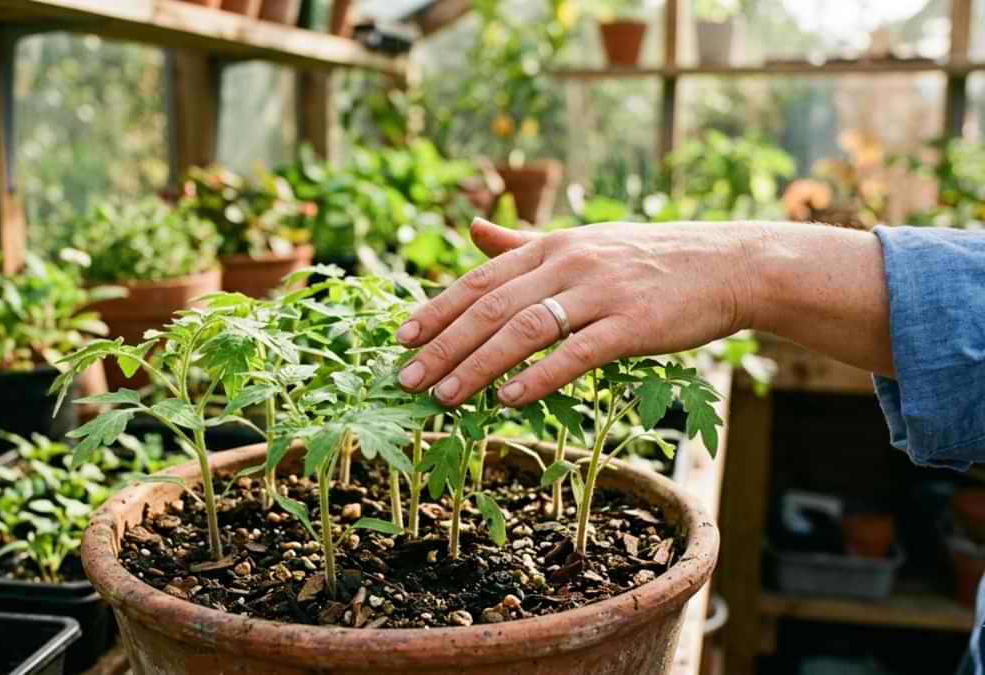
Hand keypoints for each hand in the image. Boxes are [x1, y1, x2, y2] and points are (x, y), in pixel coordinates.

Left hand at [395, 218, 764, 406]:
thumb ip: (522, 244)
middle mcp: (568, 263)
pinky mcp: (632, 324)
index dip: (436, 309)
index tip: (400, 338)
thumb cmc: (649, 260)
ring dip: (477, 366)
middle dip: (442, 345)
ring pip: (523, 330)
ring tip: (444, 397)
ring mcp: (600, 292)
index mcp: (552, 246)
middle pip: (490, 307)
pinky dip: (539, 376)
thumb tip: (472, 230)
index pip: (479, 279)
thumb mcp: (582, 242)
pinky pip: (576, 353)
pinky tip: (508, 399)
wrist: (728, 265)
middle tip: (406, 379)